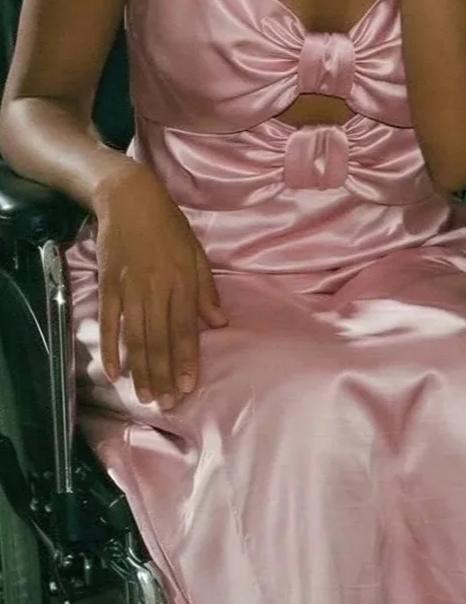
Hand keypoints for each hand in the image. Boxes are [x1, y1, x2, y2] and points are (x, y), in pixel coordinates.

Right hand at [93, 165, 225, 406]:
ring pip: (136, 337)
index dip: (186, 359)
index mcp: (182, 281)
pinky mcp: (108, 286)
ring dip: (141, 369)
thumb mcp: (197, 253)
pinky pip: (110, 323)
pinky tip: (113, 372)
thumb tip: (219, 322)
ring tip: (146, 396)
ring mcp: (129, 289)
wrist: (130, 200)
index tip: (189, 385)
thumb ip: (206, 289)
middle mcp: (156, 289)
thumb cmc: (170, 226)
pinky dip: (110, 348)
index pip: (185, 329)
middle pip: (159, 339)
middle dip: (164, 373)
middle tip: (168, 403)